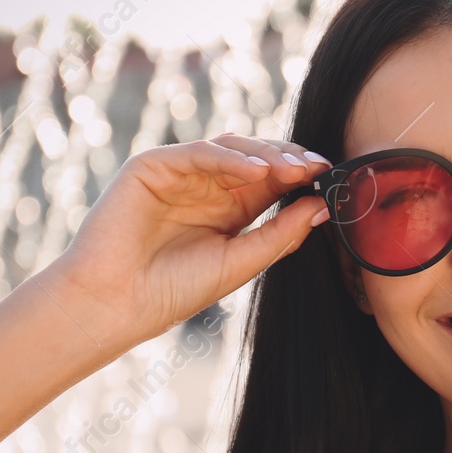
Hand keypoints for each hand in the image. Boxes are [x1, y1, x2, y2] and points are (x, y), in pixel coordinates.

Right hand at [41, 134, 331, 351]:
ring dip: (266, 156)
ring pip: (230, 149)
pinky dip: (229, 159)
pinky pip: (198, 153)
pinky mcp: (152, 165)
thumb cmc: (175, 288)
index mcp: (230, 207)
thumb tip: (322, 207)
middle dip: (290, 159)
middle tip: (319, 167)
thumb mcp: (242, 261)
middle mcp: (207, 185)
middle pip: (256, 157)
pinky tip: (259, 173)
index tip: (333, 178)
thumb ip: (281, 233)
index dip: (302, 175)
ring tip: (296, 169)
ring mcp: (179, 172)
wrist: (119, 303)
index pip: (273, 180)